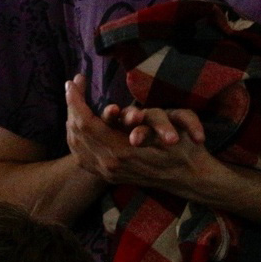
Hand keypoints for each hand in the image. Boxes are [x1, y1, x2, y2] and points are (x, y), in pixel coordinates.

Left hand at [65, 73, 211, 191]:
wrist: (189, 179)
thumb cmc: (183, 150)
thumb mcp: (171, 132)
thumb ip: (149, 128)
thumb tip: (132, 124)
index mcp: (121, 153)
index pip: (86, 124)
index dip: (76, 102)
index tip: (72, 82)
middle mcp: (108, 164)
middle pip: (76, 132)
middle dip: (72, 105)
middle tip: (72, 85)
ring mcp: (106, 172)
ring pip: (75, 144)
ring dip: (71, 119)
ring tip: (74, 99)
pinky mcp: (108, 176)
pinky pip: (80, 154)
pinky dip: (75, 136)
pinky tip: (76, 123)